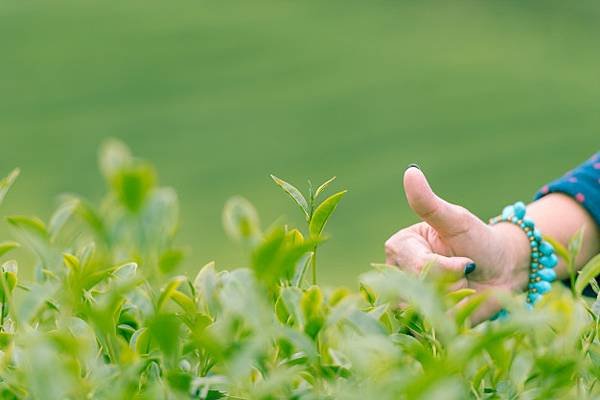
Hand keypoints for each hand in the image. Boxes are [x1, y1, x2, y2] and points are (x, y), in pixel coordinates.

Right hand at [385, 166, 530, 320]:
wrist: (505, 271)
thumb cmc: (479, 240)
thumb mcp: (456, 220)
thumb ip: (429, 203)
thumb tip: (410, 171)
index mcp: (400, 248)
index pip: (411, 265)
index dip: (441, 267)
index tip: (466, 262)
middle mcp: (398, 275)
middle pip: (416, 290)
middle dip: (452, 284)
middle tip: (469, 274)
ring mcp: (410, 300)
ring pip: (426, 311)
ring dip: (456, 302)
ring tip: (467, 289)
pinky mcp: (425, 321)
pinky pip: (438, 326)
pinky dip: (459, 317)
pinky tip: (467, 305)